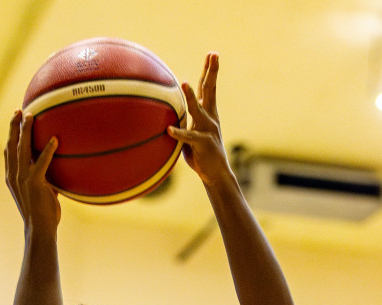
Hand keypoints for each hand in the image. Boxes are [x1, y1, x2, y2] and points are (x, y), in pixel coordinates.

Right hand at [5, 110, 59, 235]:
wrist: (40, 229)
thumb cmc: (43, 214)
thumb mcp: (42, 193)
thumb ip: (47, 180)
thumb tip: (60, 172)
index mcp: (12, 178)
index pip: (8, 153)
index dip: (10, 136)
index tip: (14, 122)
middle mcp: (14, 176)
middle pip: (11, 145)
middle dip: (14, 126)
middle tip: (19, 111)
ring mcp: (23, 179)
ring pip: (22, 149)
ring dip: (26, 130)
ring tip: (31, 116)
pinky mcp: (35, 183)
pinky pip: (42, 163)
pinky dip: (49, 150)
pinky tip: (55, 139)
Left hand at [167, 53, 233, 186]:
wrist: (215, 174)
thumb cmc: (200, 153)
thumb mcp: (190, 133)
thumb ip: (182, 122)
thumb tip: (165, 114)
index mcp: (208, 113)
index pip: (208, 88)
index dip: (210, 71)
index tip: (212, 54)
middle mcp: (210, 118)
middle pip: (210, 90)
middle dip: (211, 71)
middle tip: (214, 54)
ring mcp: (208, 130)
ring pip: (198, 110)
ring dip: (190, 97)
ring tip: (184, 83)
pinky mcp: (203, 144)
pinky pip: (189, 138)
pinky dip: (178, 134)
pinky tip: (169, 131)